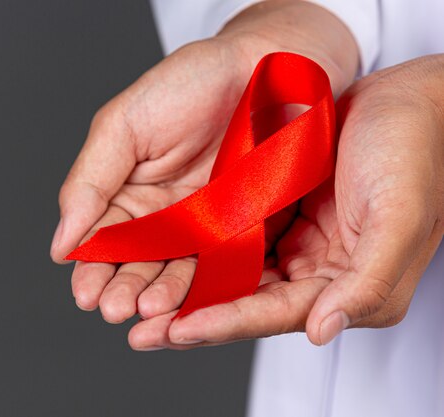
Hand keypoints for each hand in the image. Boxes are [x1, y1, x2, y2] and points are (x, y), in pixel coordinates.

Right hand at [50, 1, 356, 323]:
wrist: (262, 68)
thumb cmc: (188, 84)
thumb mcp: (122, 125)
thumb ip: (89, 182)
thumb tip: (61, 242)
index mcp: (124, 193)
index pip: (100, 241)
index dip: (91, 269)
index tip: (86, 293)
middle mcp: (160, 217)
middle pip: (135, 264)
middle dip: (122, 289)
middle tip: (115, 308)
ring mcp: (201, 227)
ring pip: (175, 273)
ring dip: (158, 296)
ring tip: (145, 310)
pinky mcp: (240, 232)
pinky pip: (220, 268)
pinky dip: (204, 289)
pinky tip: (187, 305)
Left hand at [129, 54, 443, 349]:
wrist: (409, 103)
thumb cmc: (415, 153)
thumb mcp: (399, 217)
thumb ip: (367, 281)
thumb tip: (322, 331)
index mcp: (348, 286)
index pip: (273, 313)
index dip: (223, 323)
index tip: (174, 331)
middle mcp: (318, 275)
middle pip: (243, 304)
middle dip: (191, 318)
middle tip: (139, 330)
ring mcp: (297, 246)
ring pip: (232, 277)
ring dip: (187, 290)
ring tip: (138, 301)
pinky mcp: (282, 217)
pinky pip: (234, 241)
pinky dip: (200, 252)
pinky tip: (165, 256)